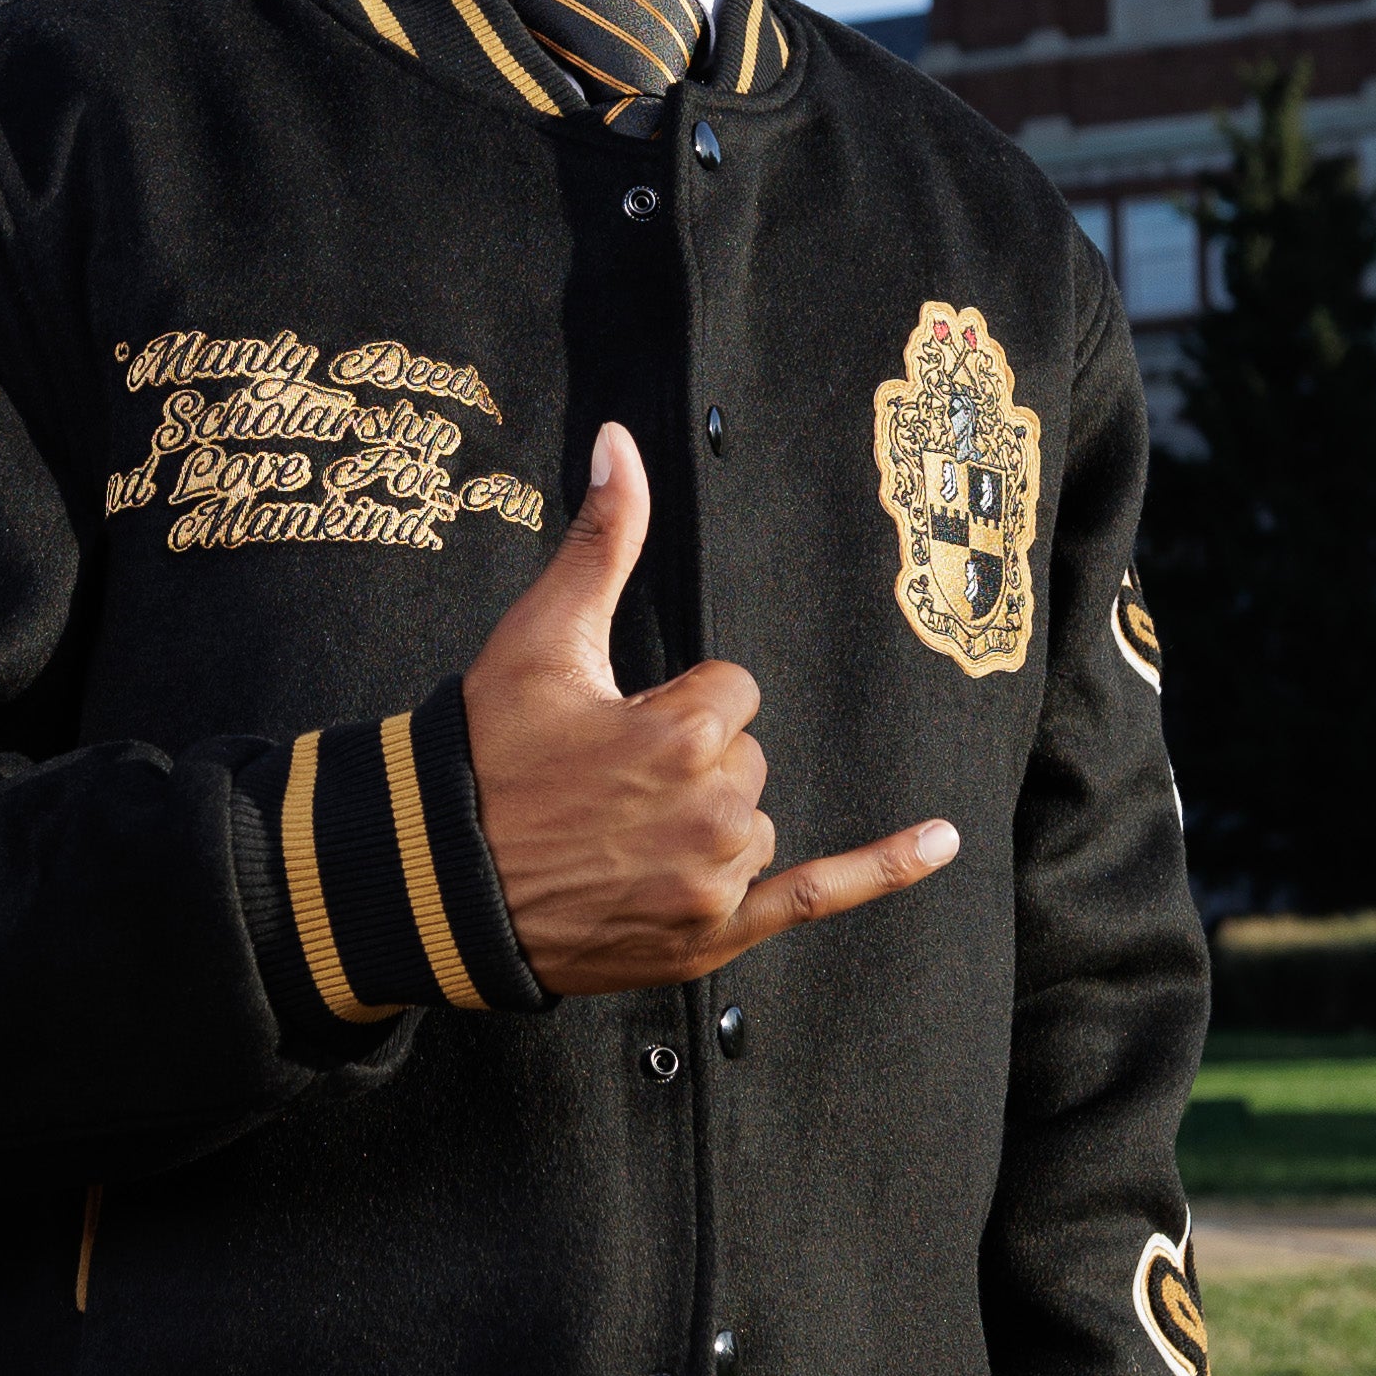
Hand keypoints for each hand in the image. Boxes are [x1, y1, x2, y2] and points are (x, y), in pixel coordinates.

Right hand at [462, 421, 955, 998]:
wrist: (434, 882)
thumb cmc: (483, 756)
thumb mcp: (540, 639)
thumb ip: (600, 540)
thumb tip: (620, 440)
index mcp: (681, 732)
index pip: (731, 693)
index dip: (669, 706)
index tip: (608, 732)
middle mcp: (712, 809)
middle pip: (744, 758)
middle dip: (686, 764)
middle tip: (599, 790)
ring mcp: (714, 882)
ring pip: (753, 822)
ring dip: (707, 821)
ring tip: (616, 838)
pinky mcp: (711, 936)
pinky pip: (816, 895)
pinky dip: (883, 871)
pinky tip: (941, 841)